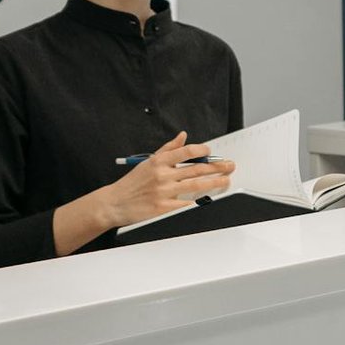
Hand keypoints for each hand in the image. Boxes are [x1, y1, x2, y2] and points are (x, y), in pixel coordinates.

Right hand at [105, 132, 234, 225]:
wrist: (115, 203)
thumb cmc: (132, 183)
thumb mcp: (147, 162)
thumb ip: (167, 149)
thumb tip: (182, 136)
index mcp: (158, 162)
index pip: (185, 152)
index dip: (202, 150)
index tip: (211, 151)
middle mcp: (162, 175)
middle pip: (195, 169)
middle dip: (216, 167)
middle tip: (229, 165)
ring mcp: (163, 192)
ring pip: (195, 185)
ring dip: (214, 182)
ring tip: (226, 180)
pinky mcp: (163, 208)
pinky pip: (186, 203)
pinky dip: (199, 201)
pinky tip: (210, 198)